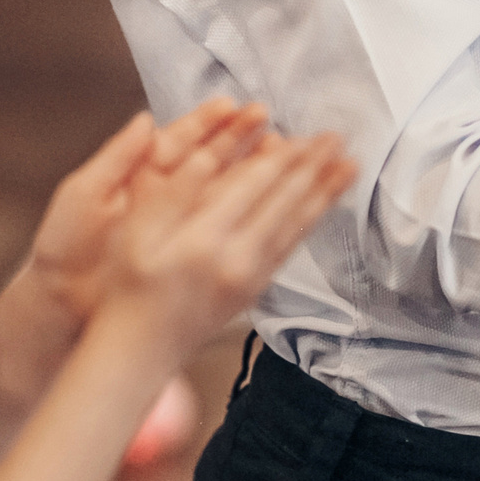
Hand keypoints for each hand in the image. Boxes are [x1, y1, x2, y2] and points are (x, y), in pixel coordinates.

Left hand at [18, 98, 268, 330]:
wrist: (61, 301)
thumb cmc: (64, 245)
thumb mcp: (82, 195)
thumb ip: (116, 157)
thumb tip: (145, 119)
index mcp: (137, 172)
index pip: (178, 139)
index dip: (205, 122)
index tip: (231, 106)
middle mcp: (162, 191)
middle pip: (206, 157)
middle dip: (236, 136)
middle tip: (264, 118)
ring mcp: (177, 220)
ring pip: (219, 186)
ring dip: (247, 166)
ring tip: (276, 147)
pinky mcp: (185, 247)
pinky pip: (219, 222)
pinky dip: (243, 205)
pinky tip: (267, 194)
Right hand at [92, 124, 357, 357]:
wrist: (140, 347)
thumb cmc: (129, 283)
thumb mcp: (136, 232)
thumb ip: (174, 192)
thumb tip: (210, 153)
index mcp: (202, 239)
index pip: (252, 186)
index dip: (281, 156)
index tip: (305, 133)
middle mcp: (235, 259)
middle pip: (283, 202)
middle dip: (313, 167)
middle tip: (339, 137)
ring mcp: (250, 278)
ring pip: (295, 225)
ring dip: (323, 192)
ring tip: (349, 166)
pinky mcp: (256, 289)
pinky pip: (290, 247)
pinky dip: (310, 221)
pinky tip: (324, 204)